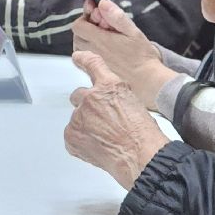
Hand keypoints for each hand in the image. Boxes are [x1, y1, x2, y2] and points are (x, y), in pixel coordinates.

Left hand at [64, 51, 165, 189]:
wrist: (140, 156)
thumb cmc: (143, 133)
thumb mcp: (134, 102)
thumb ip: (115, 95)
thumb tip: (106, 100)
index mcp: (110, 85)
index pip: (93, 64)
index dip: (84, 59)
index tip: (78, 58)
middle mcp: (91, 97)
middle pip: (79, 95)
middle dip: (88, 106)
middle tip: (103, 121)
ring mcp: (79, 116)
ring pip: (76, 117)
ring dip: (86, 125)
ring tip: (105, 138)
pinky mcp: (71, 134)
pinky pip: (71, 135)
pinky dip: (81, 140)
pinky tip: (98, 146)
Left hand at [70, 0, 175, 107]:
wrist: (147, 78)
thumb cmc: (142, 56)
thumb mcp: (132, 31)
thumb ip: (116, 17)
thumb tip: (101, 4)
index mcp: (101, 40)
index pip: (78, 25)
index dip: (86, 15)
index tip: (97, 10)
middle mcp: (96, 50)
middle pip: (78, 34)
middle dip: (87, 24)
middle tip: (102, 20)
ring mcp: (99, 58)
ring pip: (83, 44)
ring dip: (90, 34)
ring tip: (106, 30)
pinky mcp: (103, 64)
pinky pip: (91, 52)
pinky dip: (95, 44)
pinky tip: (110, 41)